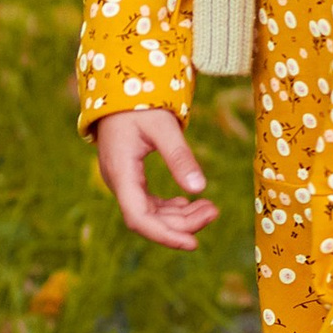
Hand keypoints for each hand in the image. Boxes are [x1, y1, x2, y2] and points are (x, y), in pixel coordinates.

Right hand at [92, 108, 218, 249]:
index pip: (139, 218)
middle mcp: (118, 181)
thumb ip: (180, 157)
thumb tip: (200, 188)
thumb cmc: (138, 103)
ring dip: (179, 216)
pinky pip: (148, 202)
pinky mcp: (129, 176)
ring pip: (150, 212)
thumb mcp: (163, 126)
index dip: (165, 235)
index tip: (193, 244)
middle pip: (148, 218)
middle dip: (182, 223)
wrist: (118, 88)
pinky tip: (190, 204)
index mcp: (121, 172)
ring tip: (210, 208)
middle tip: (214, 212)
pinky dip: (170, 207)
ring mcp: (122, 180)